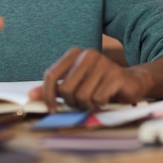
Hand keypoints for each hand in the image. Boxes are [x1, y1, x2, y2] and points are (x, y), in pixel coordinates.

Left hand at [28, 47, 152, 111]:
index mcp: (74, 53)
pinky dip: (100, 105)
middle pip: (66, 89)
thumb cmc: (98, 84)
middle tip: (81, 103)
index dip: (48, 95)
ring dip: (87, 105)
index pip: (51, 75)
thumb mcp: (74, 85)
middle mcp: (87, 54)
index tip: (51, 109)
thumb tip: (31, 95)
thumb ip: (54, 89)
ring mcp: (103, 63)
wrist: (130, 82)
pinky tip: (106, 99)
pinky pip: (98, 99)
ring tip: (94, 100)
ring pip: (82, 96)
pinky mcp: (116, 75)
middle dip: (72, 102)